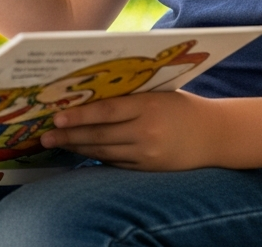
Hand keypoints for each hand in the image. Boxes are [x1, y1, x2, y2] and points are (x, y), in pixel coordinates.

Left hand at [42, 91, 224, 169]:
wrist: (216, 134)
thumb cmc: (179, 106)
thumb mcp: (156, 92)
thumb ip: (126, 94)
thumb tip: (85, 93)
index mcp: (147, 106)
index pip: (106, 111)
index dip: (79, 116)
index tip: (55, 117)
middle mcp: (146, 131)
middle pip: (99, 135)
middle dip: (69, 136)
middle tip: (45, 136)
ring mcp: (148, 153)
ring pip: (104, 151)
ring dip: (78, 148)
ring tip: (57, 143)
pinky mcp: (149, 168)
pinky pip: (115, 163)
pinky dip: (96, 157)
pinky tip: (80, 151)